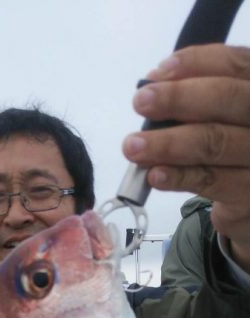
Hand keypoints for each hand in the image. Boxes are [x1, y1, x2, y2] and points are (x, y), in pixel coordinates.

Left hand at [122, 44, 249, 271]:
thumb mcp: (221, 116)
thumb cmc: (231, 147)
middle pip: (228, 99)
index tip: (156, 74)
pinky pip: (211, 181)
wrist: (249, 200)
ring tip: (134, 147)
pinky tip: (154, 175)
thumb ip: (196, 96)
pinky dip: (178, 176)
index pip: (236, 64)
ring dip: (168, 143)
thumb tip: (153, 85)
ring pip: (216, 142)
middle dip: (178, 98)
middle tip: (141, 102)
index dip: (195, 64)